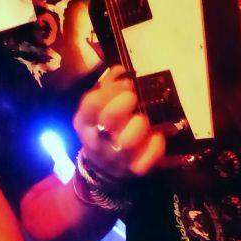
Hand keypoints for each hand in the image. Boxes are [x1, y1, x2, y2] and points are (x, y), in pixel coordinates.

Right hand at [74, 65, 165, 180]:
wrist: (103, 166)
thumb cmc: (102, 127)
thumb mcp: (97, 107)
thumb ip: (108, 86)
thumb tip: (121, 71)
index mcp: (84, 122)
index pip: (93, 103)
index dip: (111, 89)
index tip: (125, 84)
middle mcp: (97, 140)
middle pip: (109, 120)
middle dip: (124, 104)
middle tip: (132, 98)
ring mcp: (115, 157)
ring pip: (128, 142)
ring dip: (139, 125)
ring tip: (142, 119)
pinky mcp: (133, 169)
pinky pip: (147, 159)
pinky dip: (155, 145)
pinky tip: (155, 136)